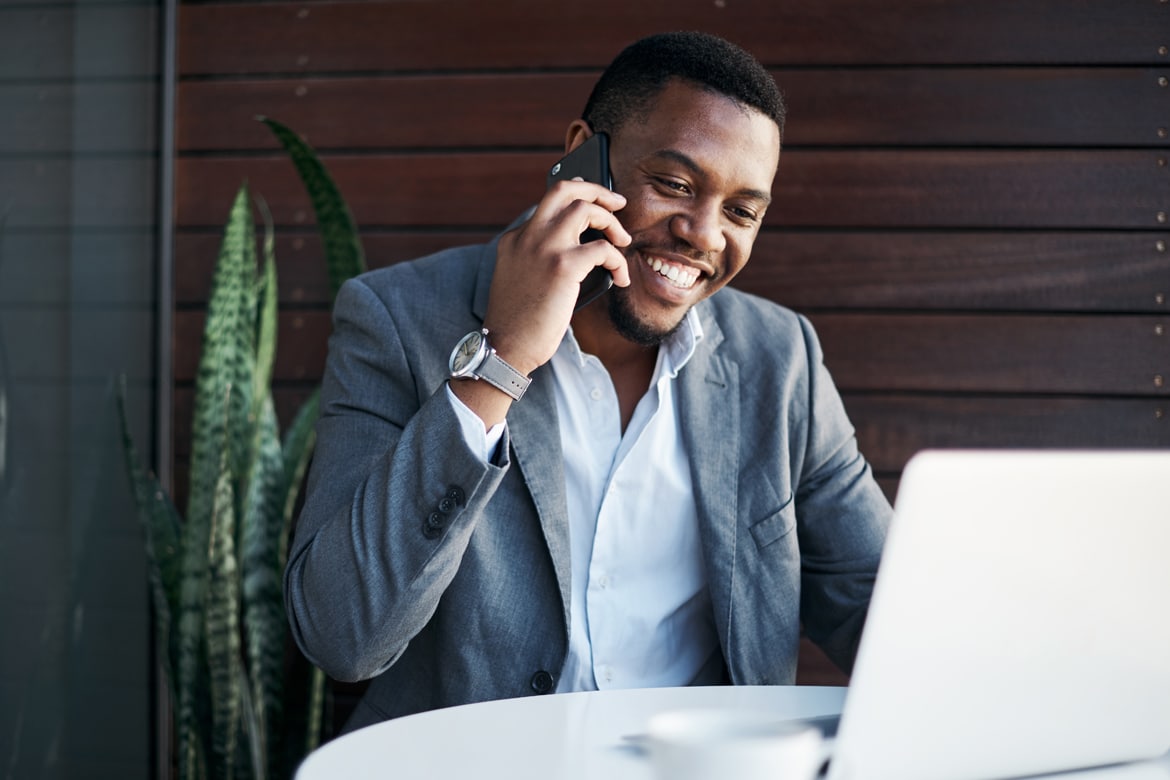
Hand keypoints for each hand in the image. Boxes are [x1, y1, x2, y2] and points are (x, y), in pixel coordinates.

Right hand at [484, 179, 631, 375]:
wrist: (505, 346)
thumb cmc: (518, 323)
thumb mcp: (519, 280)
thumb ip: (538, 259)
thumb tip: (578, 250)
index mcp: (514, 239)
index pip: (548, 204)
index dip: (575, 196)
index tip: (593, 196)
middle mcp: (527, 236)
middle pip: (565, 190)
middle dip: (597, 189)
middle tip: (617, 202)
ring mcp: (544, 247)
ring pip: (585, 208)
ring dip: (611, 221)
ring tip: (622, 240)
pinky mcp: (563, 266)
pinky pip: (603, 249)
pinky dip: (619, 261)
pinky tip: (622, 278)